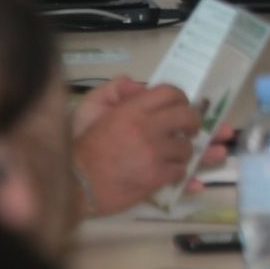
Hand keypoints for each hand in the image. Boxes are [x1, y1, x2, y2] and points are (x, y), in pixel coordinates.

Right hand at [72, 78, 200, 214]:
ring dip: (181, 152)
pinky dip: (176, 173)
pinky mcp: (156, 176)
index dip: (181, 100)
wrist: (77, 183)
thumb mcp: (97, 112)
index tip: (181, 108)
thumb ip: (119, 95)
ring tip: (171, 156)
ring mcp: (153, 153)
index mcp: (132, 110)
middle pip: (187, 117)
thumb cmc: (87, 148)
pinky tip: (166, 173)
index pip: (170, 93)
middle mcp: (146, 127)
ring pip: (186, 148)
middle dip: (192, 124)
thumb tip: (138, 85)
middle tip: (188, 131)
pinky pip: (181, 170)